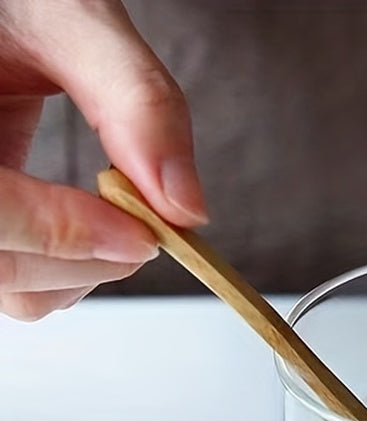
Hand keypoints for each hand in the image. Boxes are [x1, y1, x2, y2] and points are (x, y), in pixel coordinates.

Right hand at [0, 0, 204, 319]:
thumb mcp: (70, 16)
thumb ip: (135, 100)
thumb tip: (188, 208)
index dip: (64, 233)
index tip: (144, 233)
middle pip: (6, 269)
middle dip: (89, 258)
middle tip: (147, 222)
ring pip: (13, 288)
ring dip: (83, 267)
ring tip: (118, 212)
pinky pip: (15, 273)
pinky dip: (66, 262)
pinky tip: (87, 219)